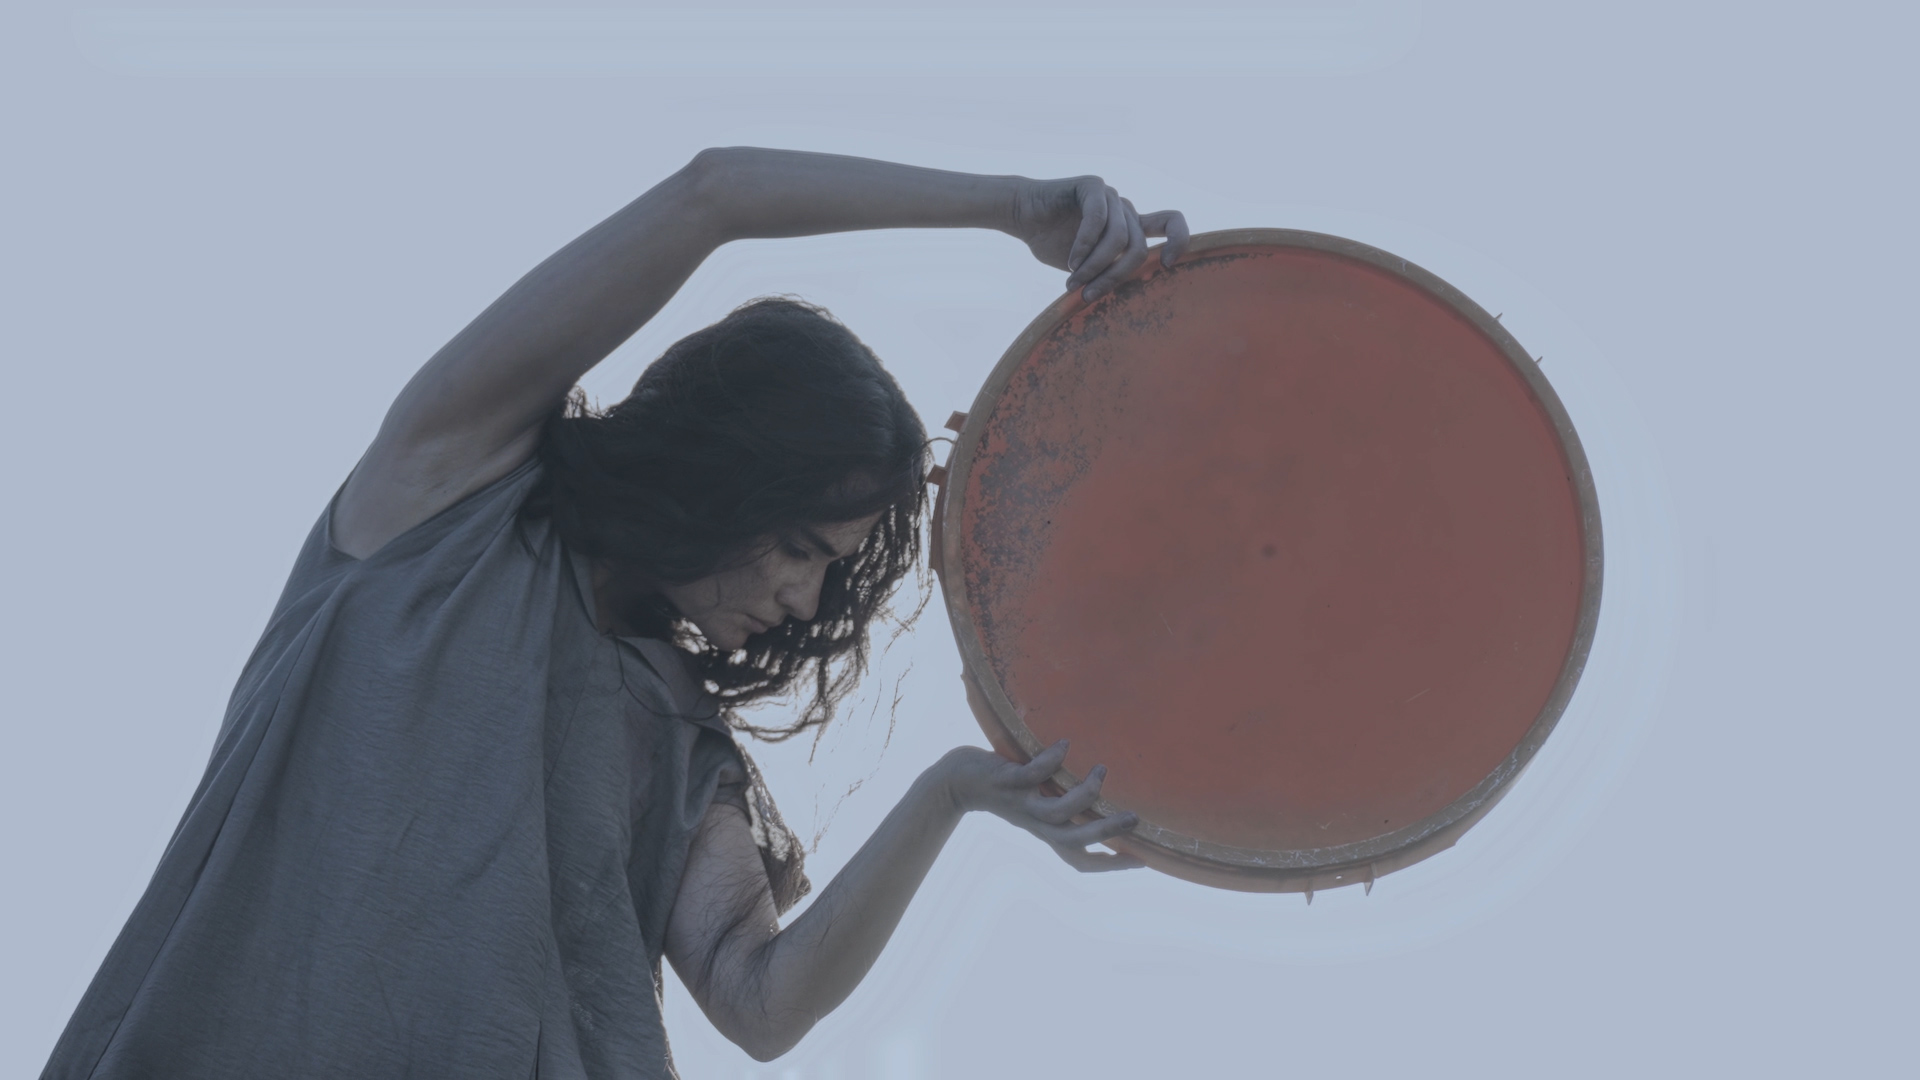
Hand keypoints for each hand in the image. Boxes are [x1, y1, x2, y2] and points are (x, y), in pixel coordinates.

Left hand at [936, 741, 1144, 871]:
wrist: (957, 780)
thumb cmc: (1005, 788)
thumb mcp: (1035, 802)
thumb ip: (1062, 802)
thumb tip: (1097, 796)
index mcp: (1045, 831)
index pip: (1080, 860)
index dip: (1109, 864)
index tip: (1142, 860)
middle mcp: (1036, 823)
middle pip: (1074, 840)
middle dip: (1106, 832)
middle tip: (1134, 819)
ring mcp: (1021, 803)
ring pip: (1057, 812)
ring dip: (1084, 794)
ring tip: (1101, 771)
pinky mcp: (1007, 782)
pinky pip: (1032, 776)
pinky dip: (1051, 761)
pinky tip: (1065, 745)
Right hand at [1008, 176, 1190, 302]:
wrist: (1022, 217)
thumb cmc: (1053, 243)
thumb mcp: (1087, 266)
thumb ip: (1108, 273)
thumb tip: (1127, 301)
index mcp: (1131, 226)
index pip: (1171, 224)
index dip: (1179, 241)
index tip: (1167, 265)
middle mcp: (1125, 210)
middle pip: (1139, 247)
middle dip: (1114, 276)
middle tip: (1088, 295)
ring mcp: (1110, 196)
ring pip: (1119, 237)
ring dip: (1095, 266)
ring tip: (1074, 281)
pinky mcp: (1092, 186)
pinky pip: (1097, 219)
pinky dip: (1085, 245)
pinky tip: (1070, 261)